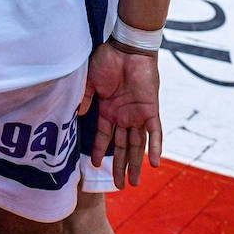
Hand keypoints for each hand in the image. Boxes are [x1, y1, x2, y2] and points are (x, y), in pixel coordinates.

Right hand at [80, 42, 162, 187]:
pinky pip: (154, 132)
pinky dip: (155, 147)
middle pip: (122, 147)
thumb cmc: (106, 60)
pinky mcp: (150, 110)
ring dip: (136, 163)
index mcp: (108, 110)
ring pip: (137, 144)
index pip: (104, 137)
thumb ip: (86, 98)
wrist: (127, 47)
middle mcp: (123, 116)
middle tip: (120, 186)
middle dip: (120, 166)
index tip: (94, 166)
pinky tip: (153, 163)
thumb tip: (78, 114)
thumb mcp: (90, 81)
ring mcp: (137, 114)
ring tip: (134, 182)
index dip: (100, 151)